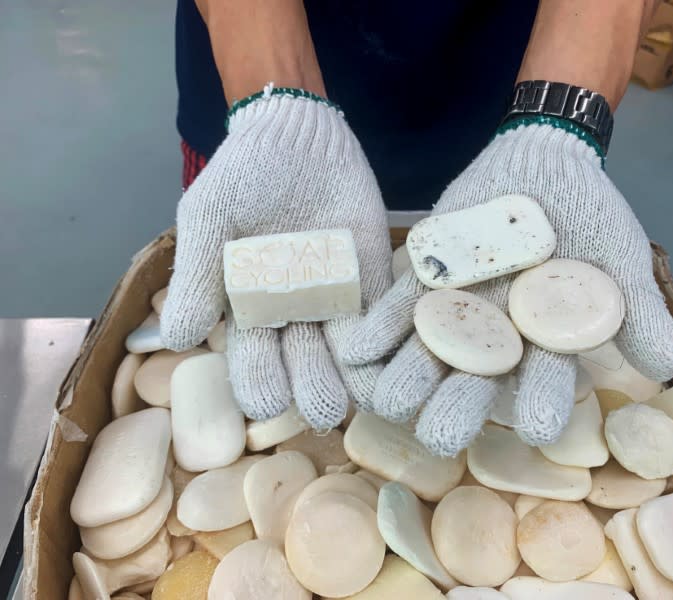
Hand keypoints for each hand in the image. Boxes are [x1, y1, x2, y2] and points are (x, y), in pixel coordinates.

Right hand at [161, 87, 392, 428]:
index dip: (259, 380)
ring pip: (346, 346)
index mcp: (251, 310)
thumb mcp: (209, 218)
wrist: (296, 134)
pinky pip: (384, 310)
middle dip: (311, 386)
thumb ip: (197, 275)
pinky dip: (388, 333)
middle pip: (304, 360)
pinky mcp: (374, 275)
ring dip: (354, 373)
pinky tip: (394, 354)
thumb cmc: (243, 176)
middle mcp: (296, 313)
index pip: (254, 357)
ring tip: (362, 398)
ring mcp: (338, 296)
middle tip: (321, 411)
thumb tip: (179, 339)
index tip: (267, 402)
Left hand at [344, 120, 672, 455]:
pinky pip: (395, 309)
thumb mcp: (621, 258)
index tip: (539, 429)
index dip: (543, 403)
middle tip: (442, 436)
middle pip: (474, 383)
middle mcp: (495, 340)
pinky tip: (357, 349)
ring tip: (389, 401)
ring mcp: (455, 311)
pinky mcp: (422, 282)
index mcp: (543, 345)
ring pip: (427, 355)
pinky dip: (378, 327)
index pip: (545, 382)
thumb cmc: (587, 214)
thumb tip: (668, 367)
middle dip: (458, 409)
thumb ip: (638, 311)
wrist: (541, 160)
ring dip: (408, 377)